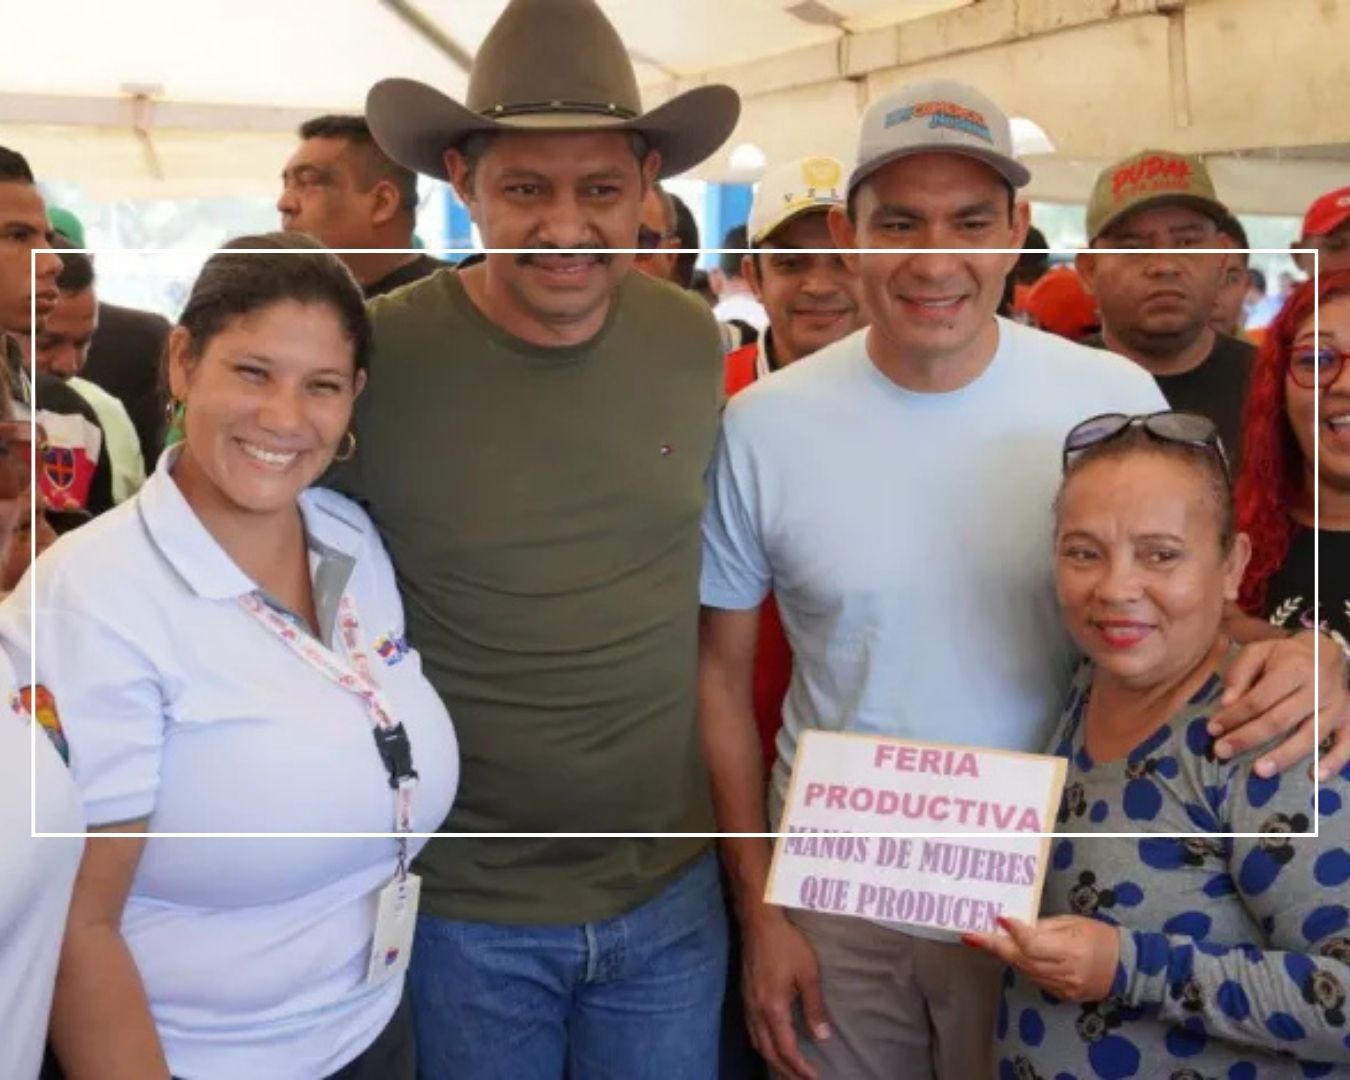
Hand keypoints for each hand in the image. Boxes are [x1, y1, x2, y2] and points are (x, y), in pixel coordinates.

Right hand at [741, 906, 829, 1079]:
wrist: (758, 921)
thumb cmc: (786, 944)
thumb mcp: (808, 973)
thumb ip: (814, 1006)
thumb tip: (823, 1037)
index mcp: (773, 1007)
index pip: (786, 1048)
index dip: (800, 1068)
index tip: (814, 1078)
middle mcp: (756, 1011)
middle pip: (768, 1052)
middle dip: (786, 1071)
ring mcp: (747, 1004)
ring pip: (757, 1043)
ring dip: (773, 1060)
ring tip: (789, 1070)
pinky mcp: (744, 996)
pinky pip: (752, 1031)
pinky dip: (764, 1045)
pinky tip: (772, 1044)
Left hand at [964, 916, 1118, 1002]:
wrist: (1126, 968)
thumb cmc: (1100, 937)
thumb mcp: (1074, 923)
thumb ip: (1045, 926)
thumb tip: (1016, 925)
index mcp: (1071, 950)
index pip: (1034, 944)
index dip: (1015, 932)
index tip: (998, 918)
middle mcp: (1065, 972)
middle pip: (1022, 959)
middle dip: (995, 946)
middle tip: (972, 935)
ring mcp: (1062, 987)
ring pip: (1024, 970)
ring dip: (1004, 955)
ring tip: (984, 940)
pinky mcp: (1061, 995)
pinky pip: (1034, 978)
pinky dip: (1021, 965)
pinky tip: (1010, 953)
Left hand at [1208, 631, 1349, 780]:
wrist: (1328, 652)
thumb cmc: (1286, 656)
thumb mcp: (1258, 652)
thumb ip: (1240, 675)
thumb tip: (1226, 704)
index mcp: (1293, 669)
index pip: (1259, 699)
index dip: (1234, 716)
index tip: (1212, 729)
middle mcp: (1318, 690)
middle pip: (1280, 720)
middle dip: (1249, 738)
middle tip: (1222, 752)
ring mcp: (1336, 707)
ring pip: (1310, 736)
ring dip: (1284, 756)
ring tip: (1260, 771)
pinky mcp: (1349, 720)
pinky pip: (1347, 744)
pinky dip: (1334, 762)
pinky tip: (1316, 777)